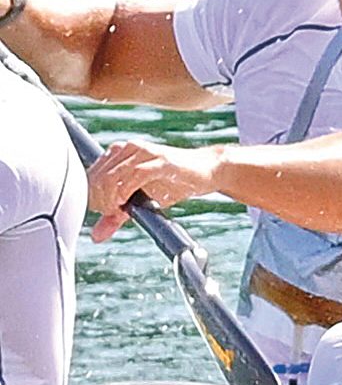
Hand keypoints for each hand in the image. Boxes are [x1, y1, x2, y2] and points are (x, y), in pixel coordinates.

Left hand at [87, 140, 222, 241]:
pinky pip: (134, 175)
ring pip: (112, 175)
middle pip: (99, 175)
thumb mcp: (142, 201)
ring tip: (117, 210)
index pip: (92, 173)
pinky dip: (125, 191)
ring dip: (110, 197)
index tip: (103, 212)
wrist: (206, 170)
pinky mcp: (160, 161)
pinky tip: (126, 202)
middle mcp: (129, 148)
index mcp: (120, 153)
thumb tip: (96, 236)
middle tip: (110, 214)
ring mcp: (144, 152)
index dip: (91, 195)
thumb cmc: (175, 182)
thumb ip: (118, 214)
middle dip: (99, 199)